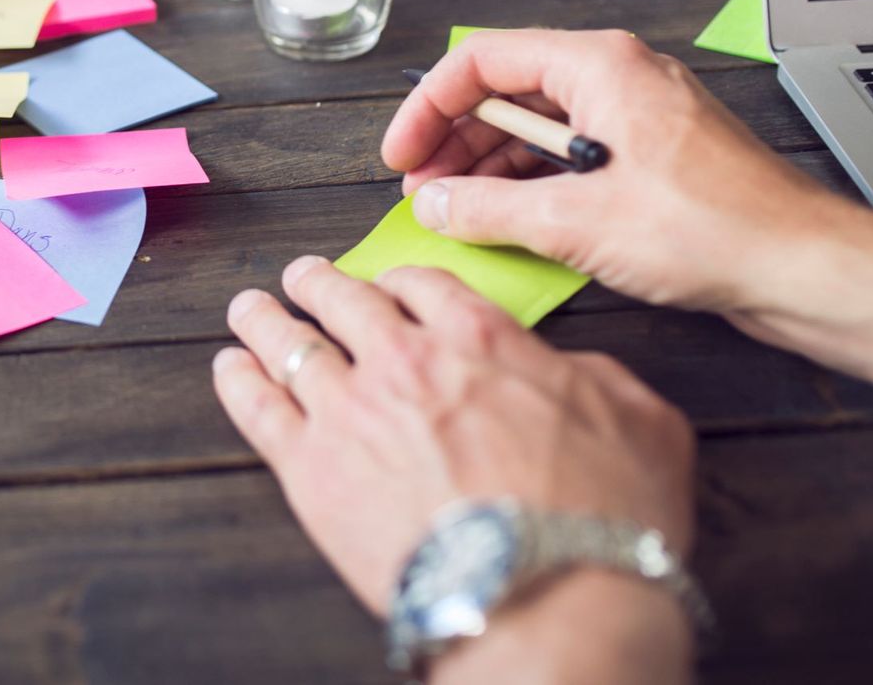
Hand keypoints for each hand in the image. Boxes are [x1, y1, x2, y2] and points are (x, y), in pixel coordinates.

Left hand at [214, 257, 694, 619]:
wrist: (545, 598)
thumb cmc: (606, 519)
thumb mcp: (643, 422)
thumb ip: (594, 377)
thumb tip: (568, 369)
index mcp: (482, 340)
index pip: (426, 284)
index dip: (402, 277)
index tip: (389, 281)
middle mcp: (406, 360)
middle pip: (346, 300)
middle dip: (320, 282)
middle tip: (303, 275)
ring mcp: (350, 410)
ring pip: (291, 343)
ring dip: (265, 318)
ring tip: (248, 307)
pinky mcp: (311, 469)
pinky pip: (258, 406)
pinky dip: (238, 378)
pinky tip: (229, 366)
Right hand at [381, 28, 860, 312]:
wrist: (802, 268)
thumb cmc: (714, 229)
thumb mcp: (574, 221)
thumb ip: (486, 210)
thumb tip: (435, 204)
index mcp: (600, 65)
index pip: (483, 60)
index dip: (429, 107)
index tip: (402, 153)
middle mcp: (619, 78)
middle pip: (507, 92)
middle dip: (455, 141)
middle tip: (421, 190)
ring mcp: (638, 117)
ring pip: (536, 127)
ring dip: (488, 167)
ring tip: (454, 210)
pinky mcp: (651, 158)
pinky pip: (570, 156)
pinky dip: (530, 183)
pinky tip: (506, 220)